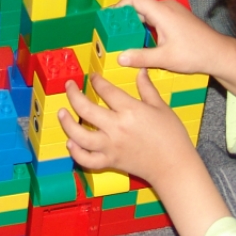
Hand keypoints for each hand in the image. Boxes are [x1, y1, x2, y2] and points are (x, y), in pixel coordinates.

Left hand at [59, 72, 230, 235]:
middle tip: (69, 86)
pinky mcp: (110, 162)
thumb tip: (140, 70)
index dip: (96, 81)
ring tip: (61, 113)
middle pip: (86, 110)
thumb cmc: (172, 136)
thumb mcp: (161, 107)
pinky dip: (76, 153)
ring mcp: (111, 146)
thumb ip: (147, 88)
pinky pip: (87, 160)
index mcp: (130, 111)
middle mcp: (117, 128)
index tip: (92, 77)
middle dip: (73, 95)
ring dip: (67, 124)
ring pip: (80, 136)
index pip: (106, 91)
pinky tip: (71, 143)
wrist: (174, 166)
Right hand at [116, 0, 235, 100]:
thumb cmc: (196, 54)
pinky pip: (155, 15)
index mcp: (163, 12)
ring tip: (124, 36)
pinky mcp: (176, 17)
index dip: (119, 5)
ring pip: (147, 11)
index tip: (109, 18)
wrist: (219, 54)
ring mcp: (173, 10)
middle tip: (112, 30)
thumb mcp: (165, 59)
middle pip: (139, 4)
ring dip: (135, 22)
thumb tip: (119, 57)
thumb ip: (141, 57)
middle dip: (124, 17)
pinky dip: (145, 24)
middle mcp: (167, 6)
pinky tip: (141, 39)